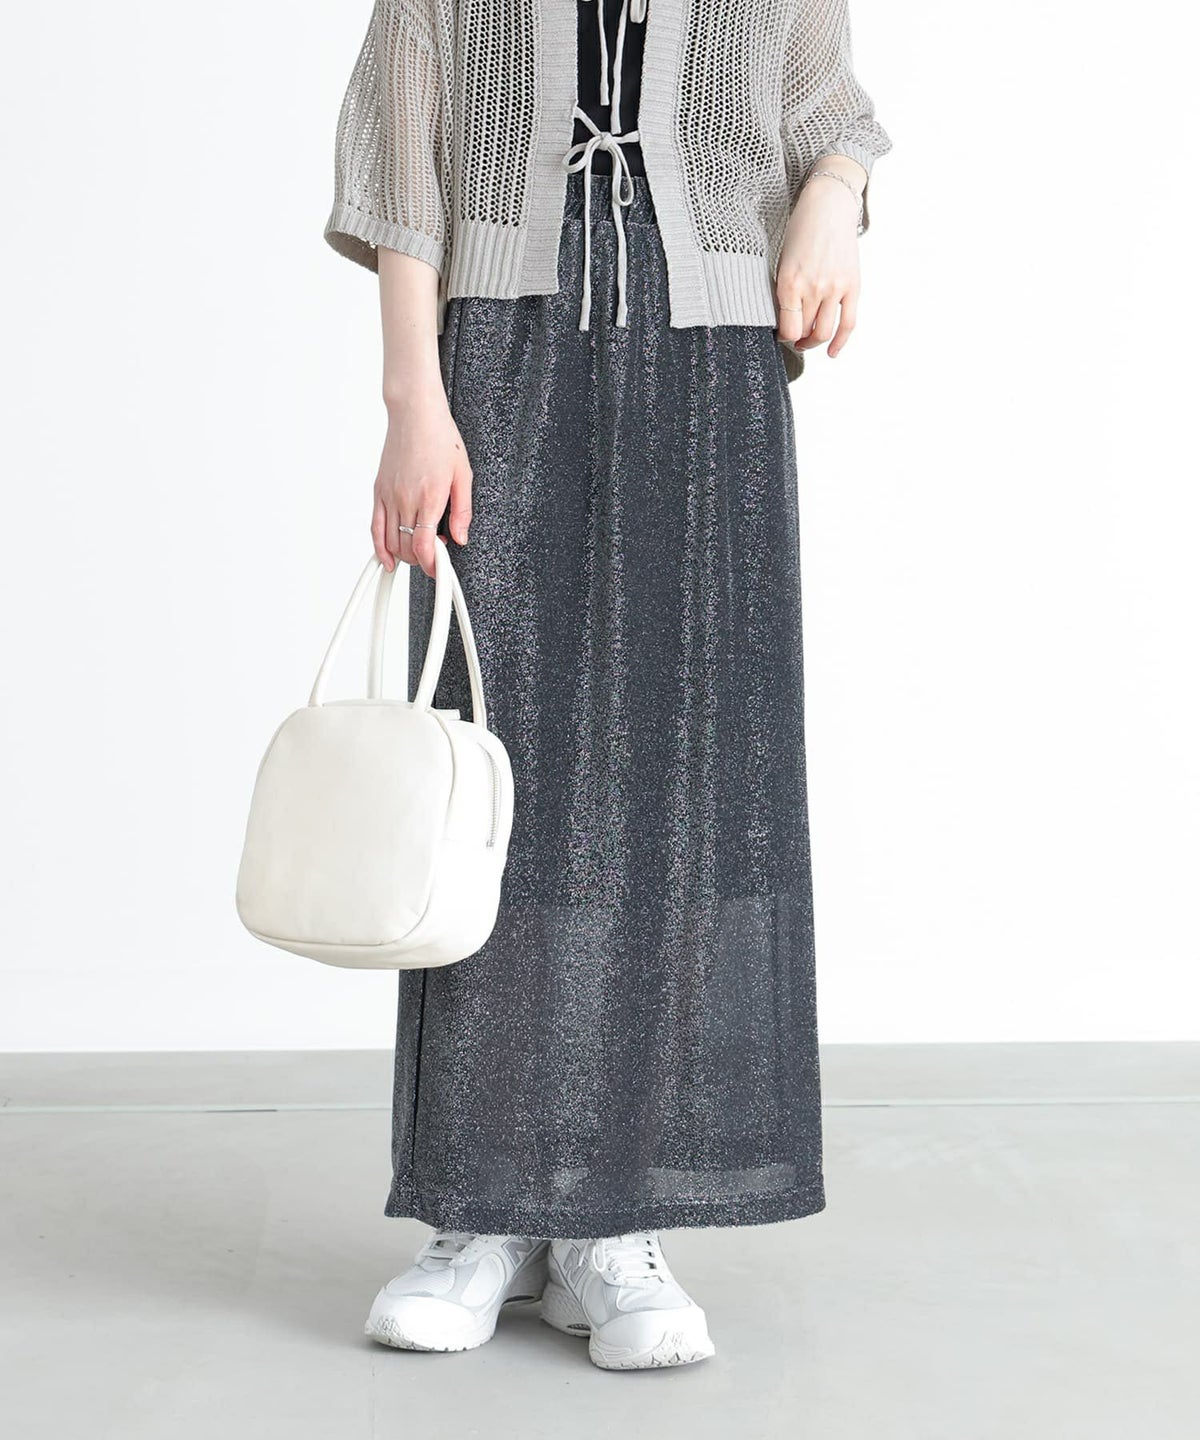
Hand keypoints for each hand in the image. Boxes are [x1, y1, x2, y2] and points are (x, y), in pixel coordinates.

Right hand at [372, 382, 472, 579]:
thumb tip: (460, 537)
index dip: (431, 565)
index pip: (424, 546)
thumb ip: (463, 511)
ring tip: (418, 553)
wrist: (415, 413)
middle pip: (407, 548)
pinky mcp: (379, 491)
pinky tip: (386, 558)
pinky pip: (375, 526)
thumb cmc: (440, 438)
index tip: (439, 569)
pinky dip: (379, 547)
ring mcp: (389, 495)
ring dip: (404, 556)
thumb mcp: (464, 474)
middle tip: (435, 555)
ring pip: (390, 541)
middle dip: (421, 560)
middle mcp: (406, 499)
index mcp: (430, 497)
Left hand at [775, 166, 865, 359]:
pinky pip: (848, 323)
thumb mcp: (783, 260)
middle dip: (797, 339)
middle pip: (804, 331)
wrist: (829, 206)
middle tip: (794, 338)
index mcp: (789, 282)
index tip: (782, 335)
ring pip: (824, 332)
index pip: (787, 329)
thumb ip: (785, 291)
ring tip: (808, 342)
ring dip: (814, 343)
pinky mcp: (852, 286)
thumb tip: (785, 319)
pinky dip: (840, 342)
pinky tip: (832, 353)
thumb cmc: (802, 230)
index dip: (784, 337)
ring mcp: (835, 289)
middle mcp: (813, 288)